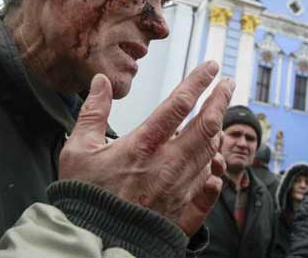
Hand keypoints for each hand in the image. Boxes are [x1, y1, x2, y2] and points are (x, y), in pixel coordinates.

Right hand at [59, 60, 234, 234]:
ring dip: (217, 133)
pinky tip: (215, 168)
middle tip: (229, 83)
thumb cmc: (84, 196)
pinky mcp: (181, 214)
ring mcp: (178, 190)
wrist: (90, 242)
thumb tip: (101, 81)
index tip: (211, 67)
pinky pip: (208, 192)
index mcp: (143, 145)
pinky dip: (215, 176)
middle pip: (206, 126)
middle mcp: (167, 164)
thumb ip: (93, 112)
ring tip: (218, 119)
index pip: (179, 104)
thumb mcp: (78, 149)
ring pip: (210, 154)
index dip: (198, 82)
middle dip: (221, 100)